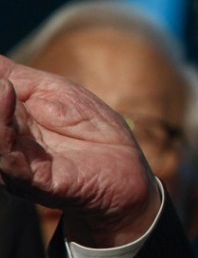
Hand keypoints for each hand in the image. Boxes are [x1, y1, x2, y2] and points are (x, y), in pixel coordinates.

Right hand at [0, 55, 159, 247]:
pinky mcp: (33, 180)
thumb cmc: (91, 129)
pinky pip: (10, 160)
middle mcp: (4, 142)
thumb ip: (19, 77)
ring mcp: (16, 162)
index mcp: (7, 118)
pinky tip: (4, 103)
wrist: (125, 171)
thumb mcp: (56, 92)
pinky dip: (2, 134)